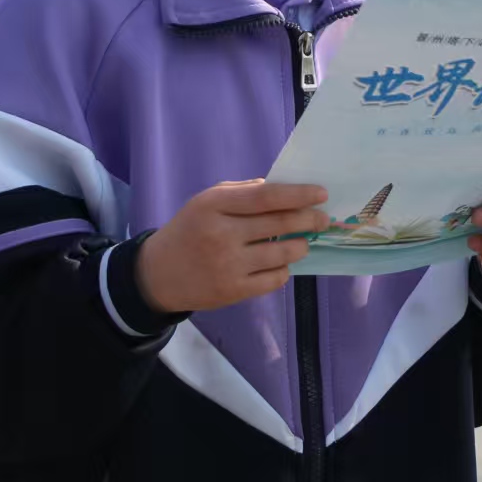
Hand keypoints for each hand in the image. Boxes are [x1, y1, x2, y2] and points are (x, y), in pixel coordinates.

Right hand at [136, 181, 329, 313]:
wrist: (159, 274)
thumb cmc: (190, 229)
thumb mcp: (207, 201)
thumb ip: (243, 192)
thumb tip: (284, 191)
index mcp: (214, 205)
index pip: (266, 197)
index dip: (298, 194)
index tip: (321, 194)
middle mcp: (221, 234)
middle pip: (279, 224)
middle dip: (308, 220)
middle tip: (323, 219)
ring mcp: (228, 265)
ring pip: (282, 254)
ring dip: (300, 246)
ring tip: (303, 242)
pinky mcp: (232, 291)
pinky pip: (273, 279)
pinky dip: (283, 270)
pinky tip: (281, 264)